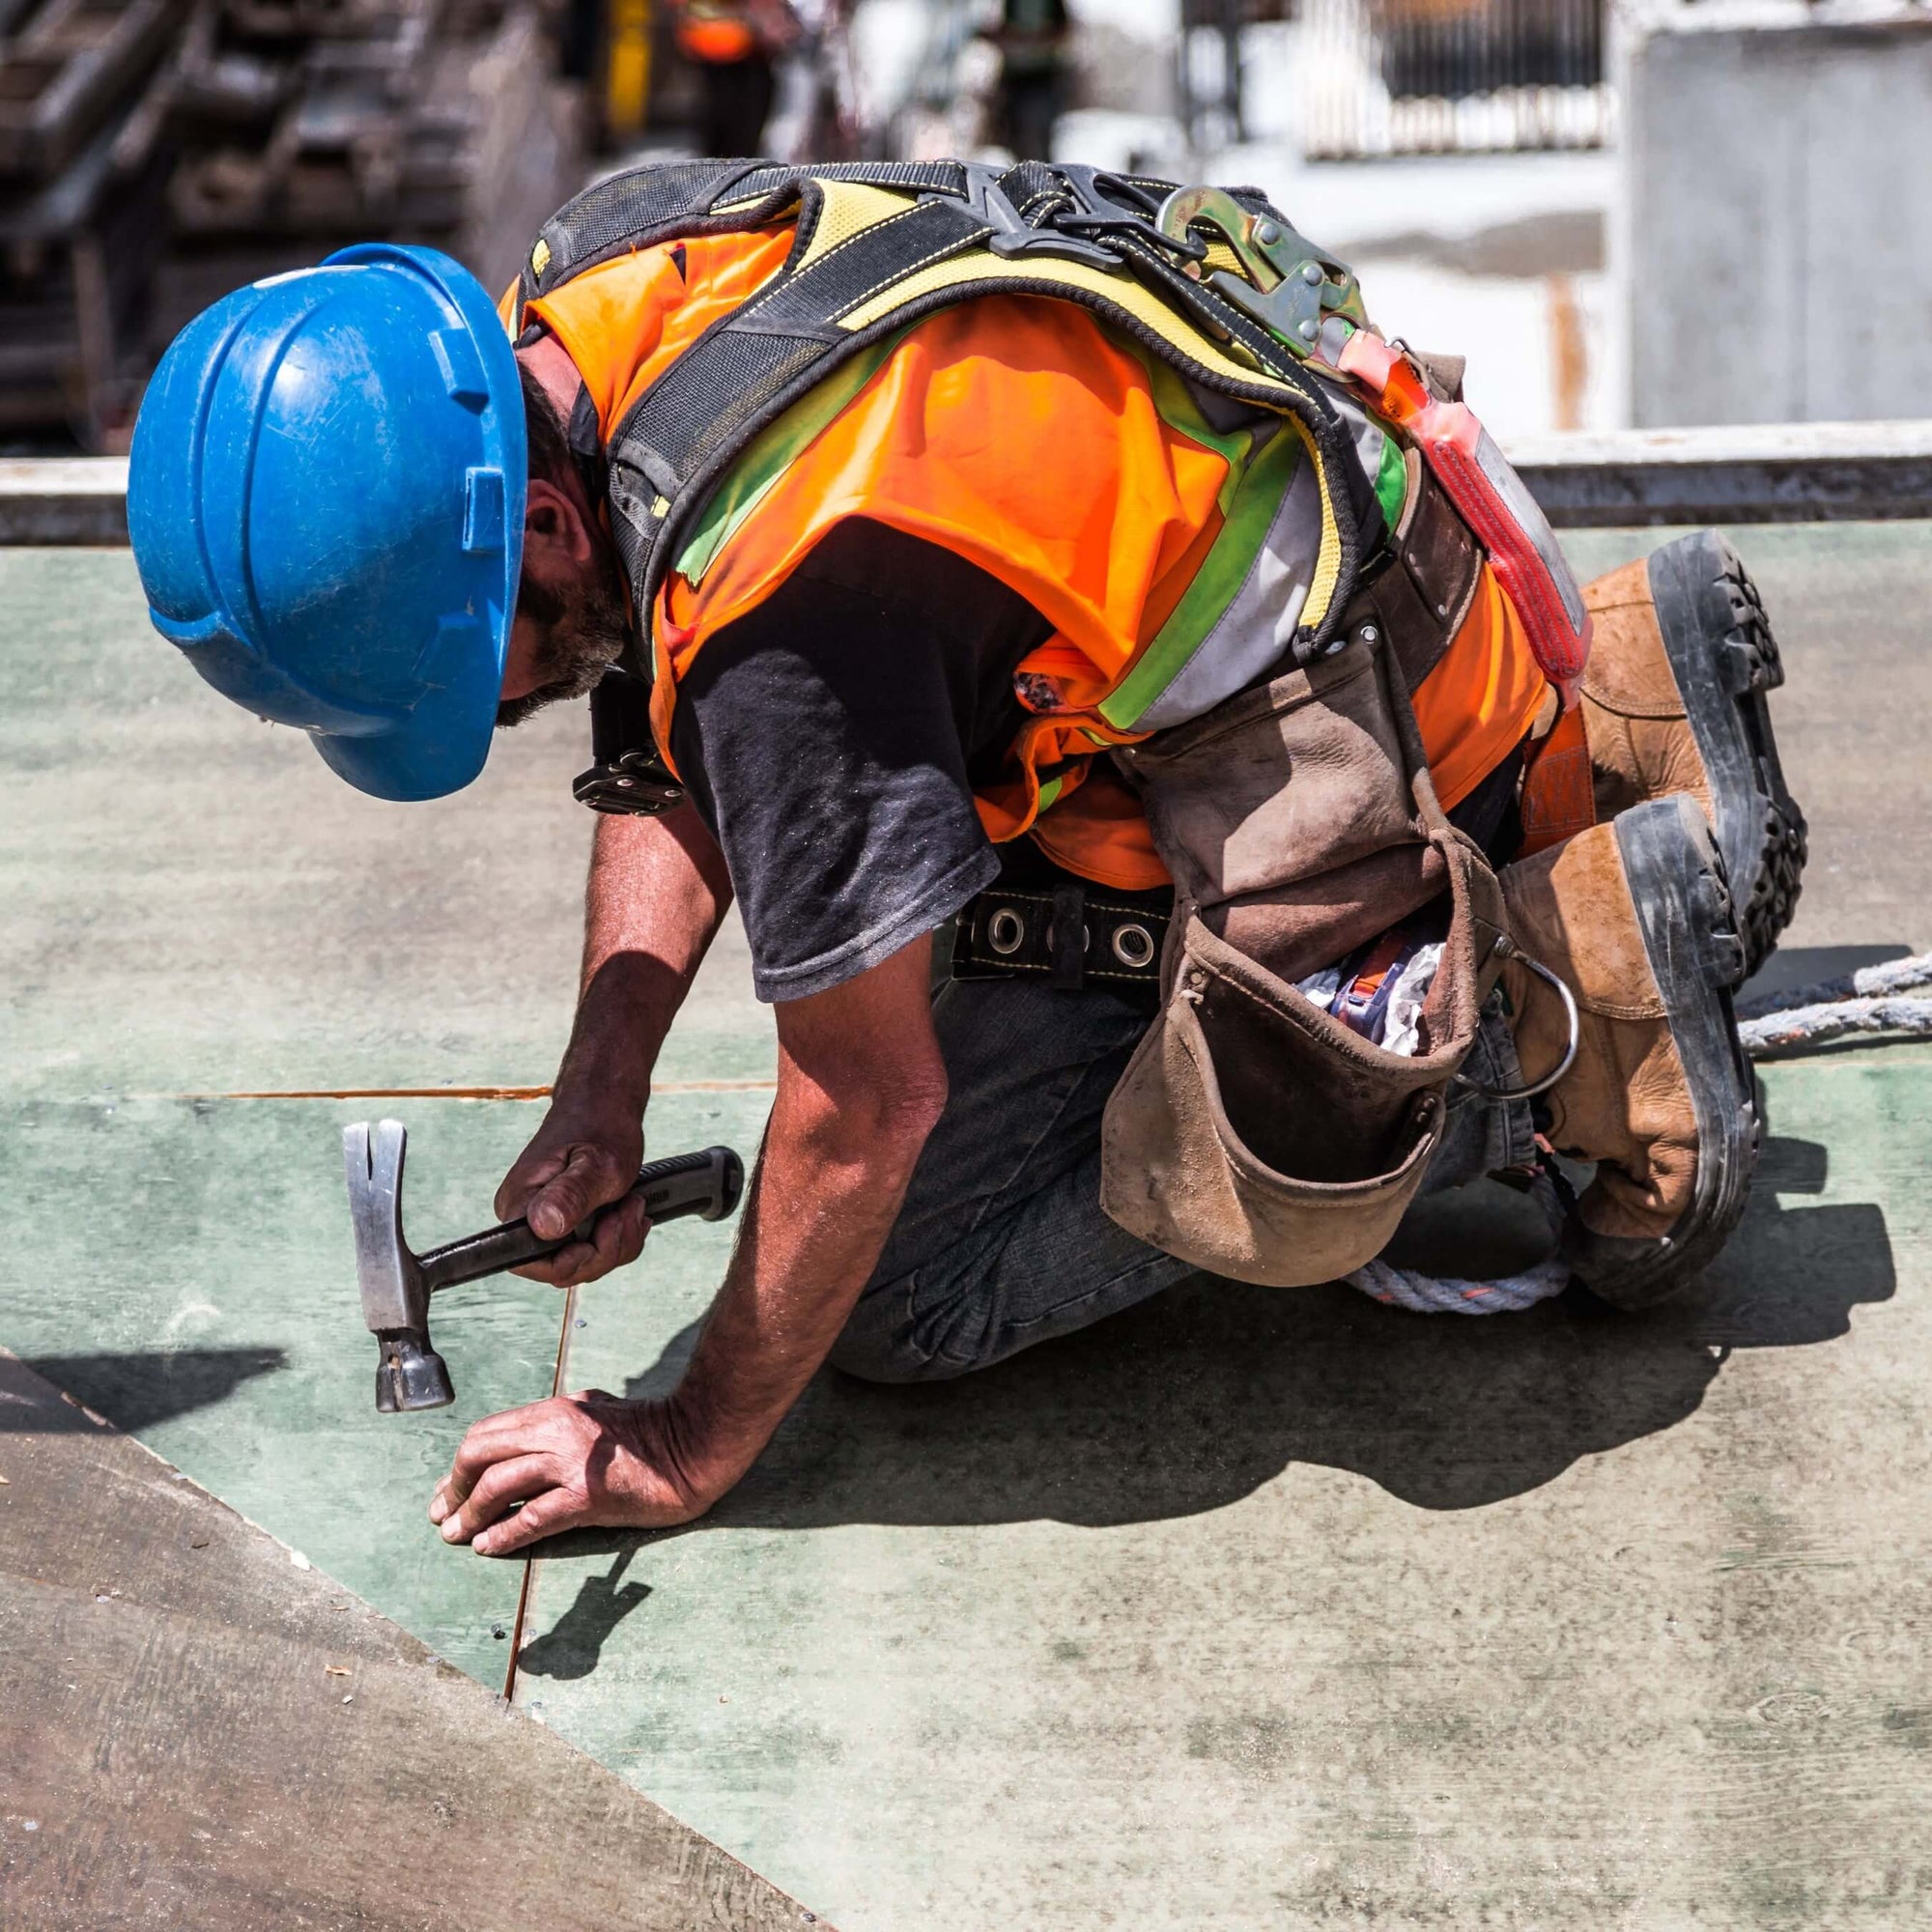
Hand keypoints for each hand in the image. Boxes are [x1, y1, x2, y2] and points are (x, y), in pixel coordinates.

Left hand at [428, 1391, 710, 1555]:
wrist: (695, 1447)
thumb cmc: (651, 1433)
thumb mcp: (596, 1412)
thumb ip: (559, 1423)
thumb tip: (520, 1444)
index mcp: (556, 1410)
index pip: (488, 1433)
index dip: (460, 1465)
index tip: (448, 1490)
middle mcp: (557, 1430)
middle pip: (480, 1453)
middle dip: (454, 1487)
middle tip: (444, 1514)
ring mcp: (571, 1462)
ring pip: (497, 1485)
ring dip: (470, 1515)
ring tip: (456, 1536)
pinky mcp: (588, 1495)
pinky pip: (532, 1517)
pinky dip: (503, 1535)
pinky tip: (489, 1548)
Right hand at [495, 1104, 648, 1286]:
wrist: (605, 1102)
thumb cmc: (600, 1123)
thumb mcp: (599, 1163)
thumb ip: (572, 1196)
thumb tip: (544, 1226)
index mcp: (519, 1205)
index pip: (535, 1265)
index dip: (577, 1261)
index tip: (606, 1227)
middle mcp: (524, 1218)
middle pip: (564, 1269)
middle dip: (607, 1249)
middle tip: (630, 1208)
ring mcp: (545, 1221)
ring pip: (584, 1263)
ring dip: (619, 1241)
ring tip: (632, 1203)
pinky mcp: (565, 1221)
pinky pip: (593, 1250)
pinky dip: (620, 1236)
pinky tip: (630, 1209)